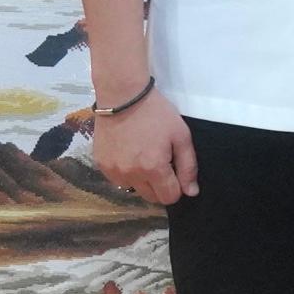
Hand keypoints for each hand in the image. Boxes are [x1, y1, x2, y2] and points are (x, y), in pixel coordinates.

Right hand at [92, 90, 195, 208]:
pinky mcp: (101, 165)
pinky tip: (129, 153)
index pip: (169, 197)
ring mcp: (114, 171)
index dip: (177, 187)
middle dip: (160, 185)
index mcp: (153, 168)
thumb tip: (191, 192)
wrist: (122, 96)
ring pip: (134, 189)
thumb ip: (188, 167)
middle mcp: (131, 174)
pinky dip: (126, 172)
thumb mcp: (181, 135)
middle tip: (160, 161)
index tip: (175, 170)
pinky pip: (118, 180)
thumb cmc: (156, 113)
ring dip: (142, 180)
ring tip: (143, 155)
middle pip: (152, 197)